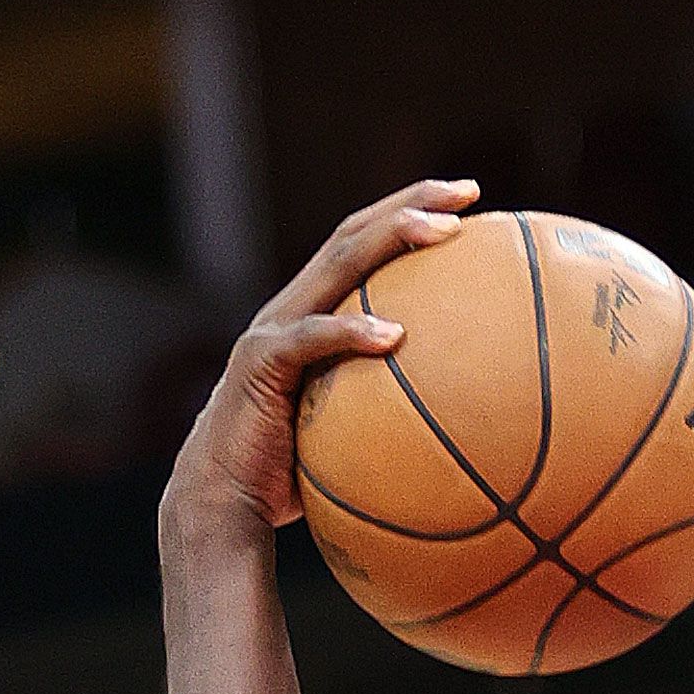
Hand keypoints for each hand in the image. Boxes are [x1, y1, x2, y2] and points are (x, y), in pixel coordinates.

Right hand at [165, 179, 478, 534]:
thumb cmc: (292, 477)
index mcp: (313, 313)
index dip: (410, 214)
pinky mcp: (261, 364)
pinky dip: (351, 332)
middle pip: (355, 233)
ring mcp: (273, 329)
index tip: (468, 202)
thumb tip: (466, 431)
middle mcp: (292, 307)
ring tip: (443, 232)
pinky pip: (311, 340)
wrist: (225, 502)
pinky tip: (394, 333)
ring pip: (337, 266)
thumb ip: (392, 411)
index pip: (364, 245)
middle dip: (411, 203)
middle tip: (467, 191)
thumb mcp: (353, 433)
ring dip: (391, 240)